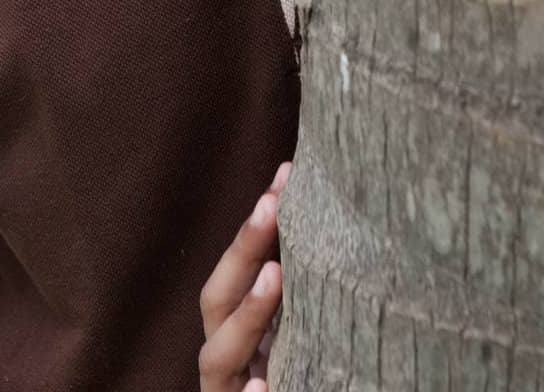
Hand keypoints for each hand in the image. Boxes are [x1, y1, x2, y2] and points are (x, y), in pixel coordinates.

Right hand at [198, 159, 291, 391]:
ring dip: (246, 315)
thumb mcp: (297, 330)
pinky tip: (267, 390)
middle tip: (273, 205)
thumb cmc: (305, 377)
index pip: (234, 271)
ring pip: (218, 358)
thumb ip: (297, 284)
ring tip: (274, 276)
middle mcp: (227, 363)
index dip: (252, 226)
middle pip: (216, 303)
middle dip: (241, 251)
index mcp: (238, 331)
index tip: (286, 174)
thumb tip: (327, 207)